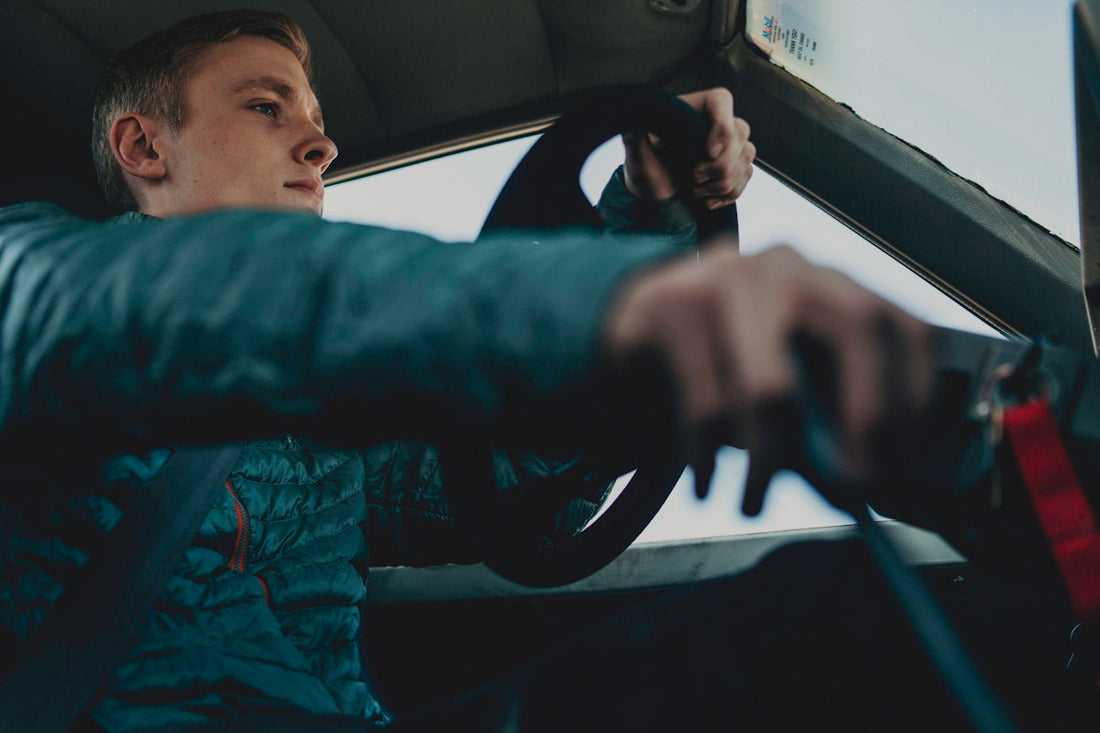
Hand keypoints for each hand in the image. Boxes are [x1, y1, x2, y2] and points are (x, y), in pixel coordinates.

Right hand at [602, 242, 933, 510]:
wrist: (631, 329)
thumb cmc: (723, 365)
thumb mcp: (784, 383)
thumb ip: (822, 423)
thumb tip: (860, 485)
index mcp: (829, 283)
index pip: (902, 325)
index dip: (915, 397)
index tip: (905, 464)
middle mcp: (787, 266)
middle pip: (855, 326)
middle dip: (867, 414)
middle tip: (854, 486)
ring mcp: (726, 277)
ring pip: (772, 383)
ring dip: (769, 460)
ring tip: (753, 503)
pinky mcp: (672, 307)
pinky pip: (705, 402)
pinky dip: (706, 456)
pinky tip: (704, 482)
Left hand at [622, 88, 755, 209]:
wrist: (653, 196)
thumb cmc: (643, 171)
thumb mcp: (637, 156)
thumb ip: (635, 138)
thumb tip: (631, 123)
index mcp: (690, 110)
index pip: (721, 100)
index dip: (723, 124)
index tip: (709, 152)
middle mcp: (712, 123)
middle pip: (740, 132)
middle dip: (720, 164)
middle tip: (694, 177)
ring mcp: (727, 146)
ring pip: (747, 157)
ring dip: (722, 182)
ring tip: (696, 189)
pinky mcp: (734, 166)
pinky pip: (746, 176)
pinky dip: (729, 193)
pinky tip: (707, 199)